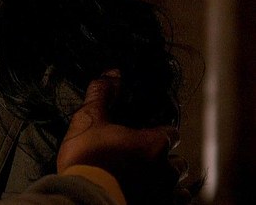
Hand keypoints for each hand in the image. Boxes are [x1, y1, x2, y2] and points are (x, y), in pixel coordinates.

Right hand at [57, 71, 189, 203]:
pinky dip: (166, 201)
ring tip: (151, 181)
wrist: (85, 197)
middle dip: (167, 160)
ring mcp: (163, 194)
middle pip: (179, 163)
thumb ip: (103, 95)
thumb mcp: (89, 119)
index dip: (161, 132)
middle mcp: (165, 170)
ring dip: (169, 183)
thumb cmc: (88, 158)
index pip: (172, 133)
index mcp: (153, 144)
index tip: (148, 133)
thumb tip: (113, 72)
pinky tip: (150, 197)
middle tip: (147, 159)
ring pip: (178, 188)